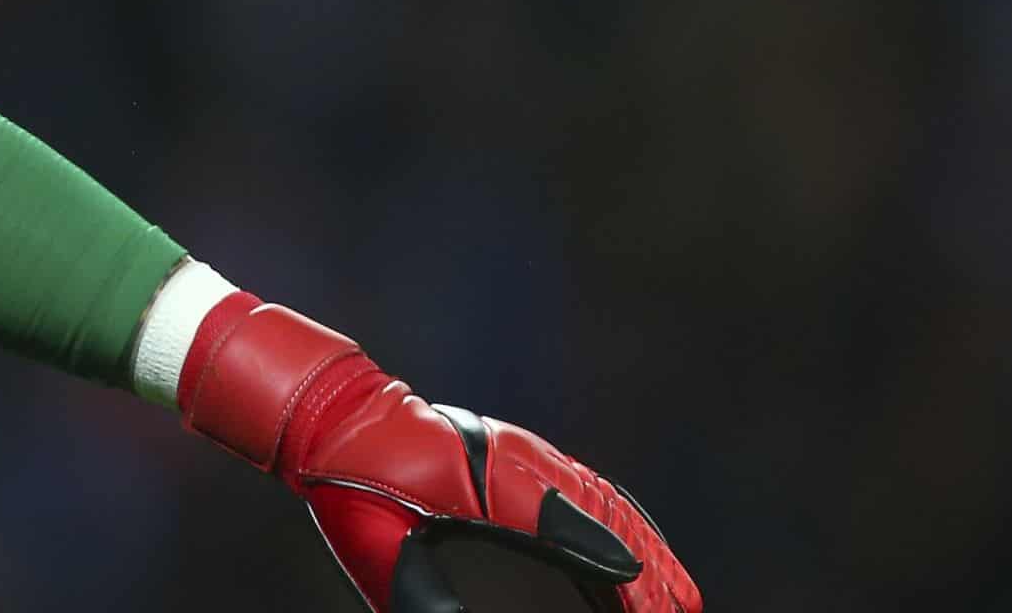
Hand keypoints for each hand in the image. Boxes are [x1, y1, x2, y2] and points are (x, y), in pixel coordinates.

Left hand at [180, 295, 700, 612]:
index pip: (572, 528)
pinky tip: (639, 557)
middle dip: (648, 573)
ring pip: (604, 502)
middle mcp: (516, 459)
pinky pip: (587, 490)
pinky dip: (624, 523)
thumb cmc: (349, 484)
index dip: (619, 572)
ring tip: (678, 598)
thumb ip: (421, 596)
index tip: (656, 608)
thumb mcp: (377, 549)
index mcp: (486, 477)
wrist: (332, 418)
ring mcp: (522, 453)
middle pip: (605, 514)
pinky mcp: (519, 457)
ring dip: (645, 551)